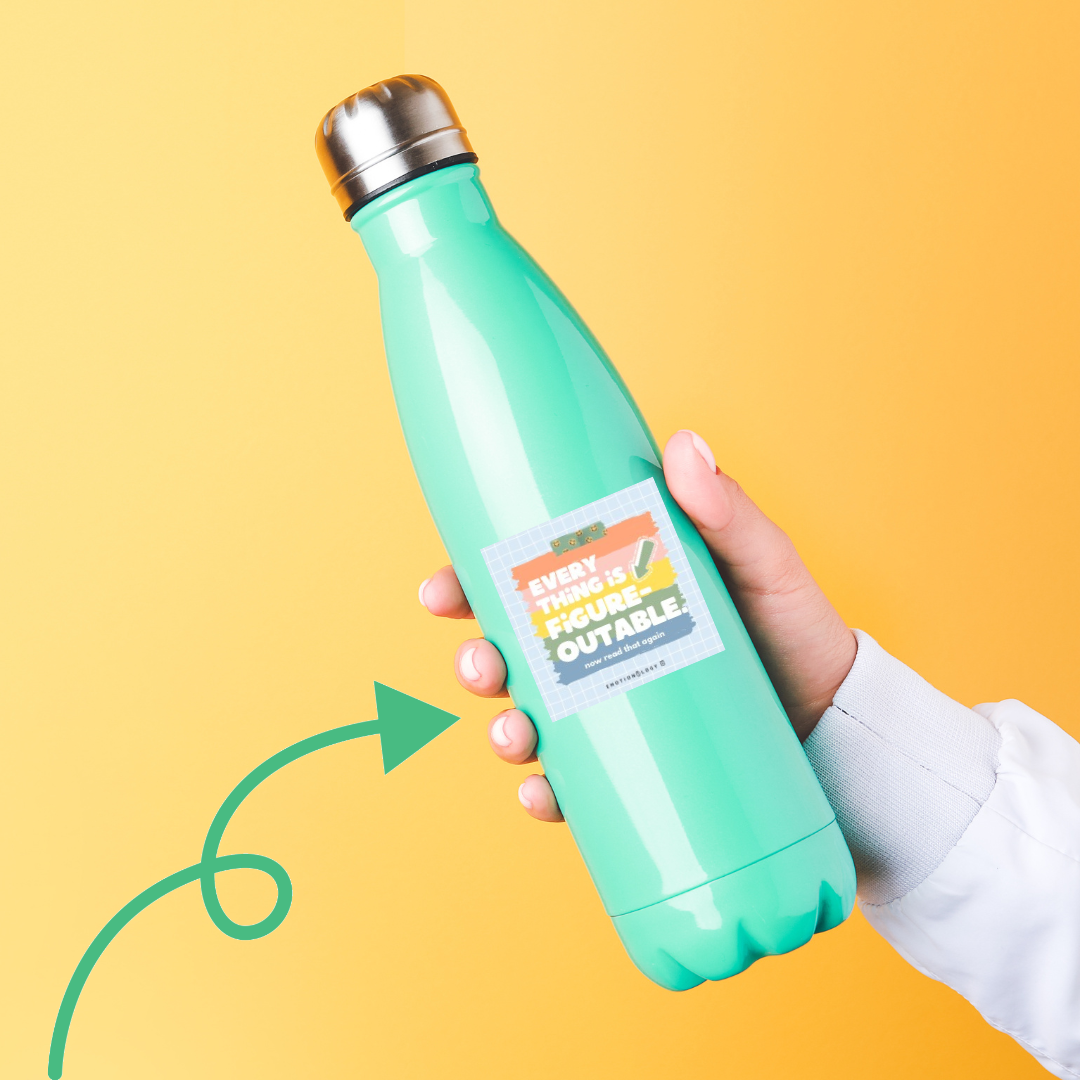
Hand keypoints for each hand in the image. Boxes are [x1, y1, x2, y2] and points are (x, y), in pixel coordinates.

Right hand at [418, 429, 855, 823]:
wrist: (839, 724)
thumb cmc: (797, 632)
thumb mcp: (764, 565)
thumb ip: (728, 512)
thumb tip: (683, 446)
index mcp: (614, 592)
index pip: (523, 581)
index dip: (466, 583)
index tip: (439, 590)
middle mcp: (601, 650)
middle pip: (510, 654)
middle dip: (476, 662)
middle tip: (483, 668)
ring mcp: (612, 712)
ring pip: (528, 719)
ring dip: (499, 728)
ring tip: (513, 735)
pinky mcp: (633, 769)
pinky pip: (571, 785)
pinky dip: (544, 794)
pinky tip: (541, 796)